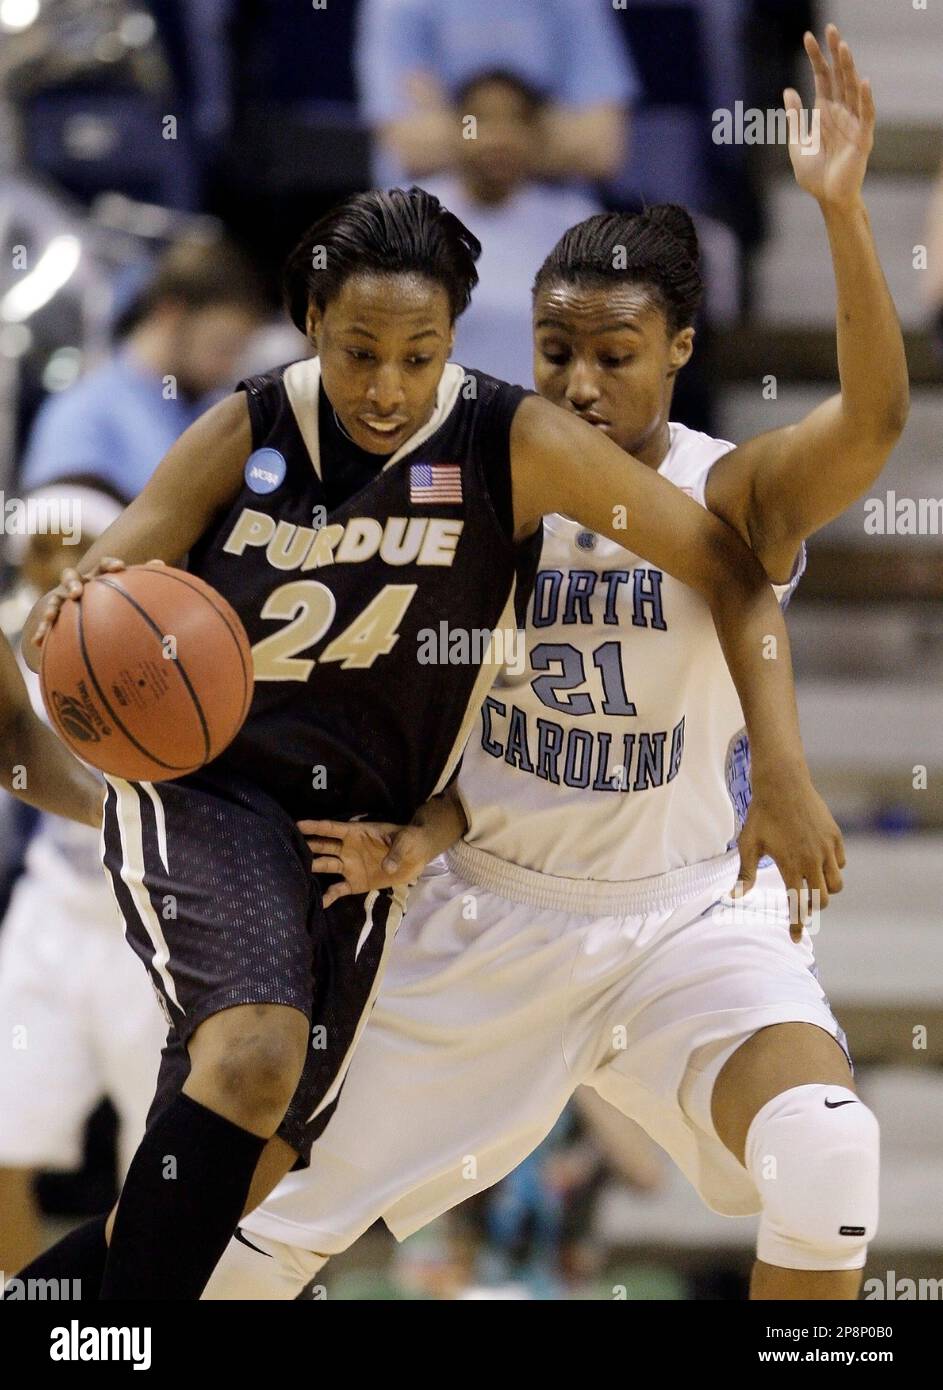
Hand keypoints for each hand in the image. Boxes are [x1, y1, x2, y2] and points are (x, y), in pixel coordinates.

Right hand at [32, 558, 165, 647]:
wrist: (90, 600)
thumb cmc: (115, 595)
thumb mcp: (128, 588)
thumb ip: (141, 577)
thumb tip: (161, 564)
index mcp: (99, 575)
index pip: (104, 565)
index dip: (110, 564)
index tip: (119, 568)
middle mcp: (79, 583)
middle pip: (70, 576)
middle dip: (73, 583)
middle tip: (77, 593)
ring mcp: (64, 598)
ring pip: (55, 600)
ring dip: (52, 607)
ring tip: (50, 618)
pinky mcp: (56, 614)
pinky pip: (47, 623)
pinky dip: (41, 631)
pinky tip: (37, 643)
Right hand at [298, 818, 433, 908]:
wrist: (417, 856)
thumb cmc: (410, 840)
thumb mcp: (406, 840)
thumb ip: (396, 851)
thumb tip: (388, 867)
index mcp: (356, 833)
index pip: (332, 829)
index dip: (316, 827)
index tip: (298, 825)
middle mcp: (348, 849)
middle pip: (323, 847)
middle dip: (307, 846)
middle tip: (288, 848)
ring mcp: (350, 866)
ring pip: (326, 866)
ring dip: (313, 868)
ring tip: (295, 872)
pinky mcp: (355, 883)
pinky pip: (338, 889)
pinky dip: (328, 896)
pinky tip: (318, 902)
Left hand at [734, 775, 844, 941]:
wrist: (783, 783)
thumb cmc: (761, 814)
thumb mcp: (748, 843)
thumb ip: (745, 873)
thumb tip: (735, 897)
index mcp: (791, 866)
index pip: (798, 905)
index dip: (796, 924)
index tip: (794, 938)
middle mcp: (813, 860)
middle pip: (822, 900)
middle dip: (813, 908)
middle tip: (802, 906)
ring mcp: (827, 848)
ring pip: (837, 884)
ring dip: (826, 890)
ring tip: (812, 886)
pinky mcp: (836, 836)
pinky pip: (840, 863)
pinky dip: (833, 868)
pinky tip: (819, 864)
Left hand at [785, 24, 874, 208]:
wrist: (827, 199)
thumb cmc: (814, 175)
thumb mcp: (797, 144)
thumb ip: (794, 119)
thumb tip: (788, 90)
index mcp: (825, 112)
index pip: (822, 77)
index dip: (816, 58)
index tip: (808, 37)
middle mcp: (841, 112)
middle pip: (838, 76)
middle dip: (833, 53)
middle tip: (829, 28)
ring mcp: (853, 123)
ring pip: (852, 89)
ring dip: (848, 68)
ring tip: (843, 47)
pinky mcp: (863, 138)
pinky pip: (866, 115)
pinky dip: (865, 99)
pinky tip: (863, 81)